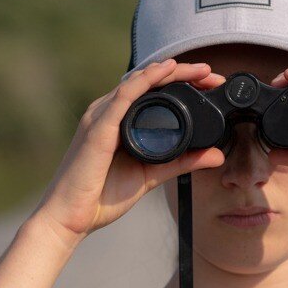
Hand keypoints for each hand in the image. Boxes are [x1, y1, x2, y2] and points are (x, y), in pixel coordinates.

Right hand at [28, 59, 227, 248]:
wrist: (70, 217)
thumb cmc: (101, 197)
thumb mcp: (152, 175)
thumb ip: (182, 162)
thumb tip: (217, 155)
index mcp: (118, 121)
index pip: (150, 92)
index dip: (181, 83)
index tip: (210, 84)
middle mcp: (107, 112)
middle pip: (147, 81)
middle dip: (182, 74)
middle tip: (211, 73)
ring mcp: (101, 117)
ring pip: (138, 82)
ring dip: (170, 72)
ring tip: (199, 70)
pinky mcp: (98, 127)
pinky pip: (124, 95)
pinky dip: (147, 80)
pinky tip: (166, 71)